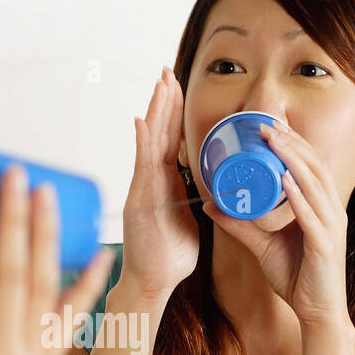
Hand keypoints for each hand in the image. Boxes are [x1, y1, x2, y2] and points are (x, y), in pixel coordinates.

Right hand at [120, 67, 198, 300]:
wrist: (153, 282)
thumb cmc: (169, 257)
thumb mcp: (190, 222)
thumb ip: (197, 202)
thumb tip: (215, 191)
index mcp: (165, 183)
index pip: (171, 141)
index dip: (174, 114)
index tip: (178, 87)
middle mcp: (150, 181)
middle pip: (159, 134)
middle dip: (164, 102)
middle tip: (167, 71)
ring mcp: (143, 189)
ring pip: (151, 142)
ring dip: (156, 112)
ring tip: (160, 84)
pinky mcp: (139, 201)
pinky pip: (142, 167)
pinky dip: (143, 144)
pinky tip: (143, 122)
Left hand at [202, 121, 350, 329]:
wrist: (317, 314)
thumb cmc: (298, 278)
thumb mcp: (263, 246)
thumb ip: (241, 225)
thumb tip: (213, 205)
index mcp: (321, 207)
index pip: (310, 166)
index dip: (293, 142)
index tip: (269, 125)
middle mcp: (332, 211)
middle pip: (314, 166)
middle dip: (292, 142)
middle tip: (267, 124)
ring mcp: (332, 227)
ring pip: (315, 184)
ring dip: (293, 160)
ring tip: (273, 141)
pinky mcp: (326, 246)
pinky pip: (312, 216)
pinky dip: (299, 197)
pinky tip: (285, 181)